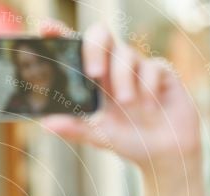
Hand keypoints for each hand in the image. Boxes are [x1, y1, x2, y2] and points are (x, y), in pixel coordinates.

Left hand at [37, 18, 201, 175]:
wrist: (163, 153)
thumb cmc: (127, 140)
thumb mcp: (97, 137)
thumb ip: (74, 128)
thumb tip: (46, 124)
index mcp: (93, 79)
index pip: (75, 49)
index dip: (61, 34)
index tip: (46, 28)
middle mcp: (113, 68)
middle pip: (101, 36)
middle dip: (95, 49)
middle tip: (94, 73)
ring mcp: (137, 67)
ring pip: (126, 54)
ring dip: (123, 78)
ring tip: (127, 103)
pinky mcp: (161, 72)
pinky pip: (152, 67)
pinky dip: (148, 86)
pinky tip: (149, 106)